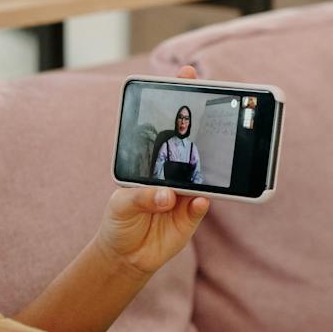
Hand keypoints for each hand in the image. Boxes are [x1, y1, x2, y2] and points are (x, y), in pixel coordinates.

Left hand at [95, 65, 210, 276]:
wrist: (125, 256)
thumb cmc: (119, 221)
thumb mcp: (120, 205)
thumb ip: (141, 197)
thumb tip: (167, 195)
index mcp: (154, 162)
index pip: (167, 127)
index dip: (178, 100)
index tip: (185, 75)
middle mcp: (173, 173)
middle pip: (192, 144)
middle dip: (203, 124)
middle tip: (213, 104)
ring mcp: (186, 193)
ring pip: (203, 174)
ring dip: (209, 165)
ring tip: (212, 159)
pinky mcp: (192, 216)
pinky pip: (202, 205)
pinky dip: (202, 202)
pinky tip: (197, 200)